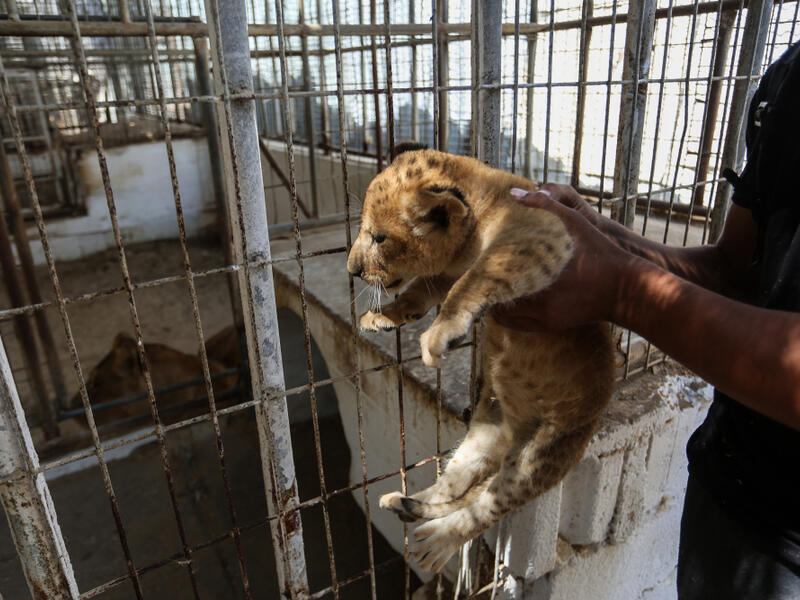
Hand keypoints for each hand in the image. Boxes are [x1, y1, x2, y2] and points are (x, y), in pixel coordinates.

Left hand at [491, 187, 640, 330]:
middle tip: (484, 277)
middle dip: (489, 291)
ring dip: (498, 304)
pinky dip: (511, 314)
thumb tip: (514, 193)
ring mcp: (546, 318)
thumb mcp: (575, 221)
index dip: (485, 274)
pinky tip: (511, 298)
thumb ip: (544, 206)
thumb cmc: (601, 252)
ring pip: (506, 318)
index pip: (497, 282)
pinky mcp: (552, 325)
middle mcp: (539, 303)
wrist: (627, 288)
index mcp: (540, 278)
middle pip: (496, 304)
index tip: (480, 265)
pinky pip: (520, 324)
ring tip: (495, 287)